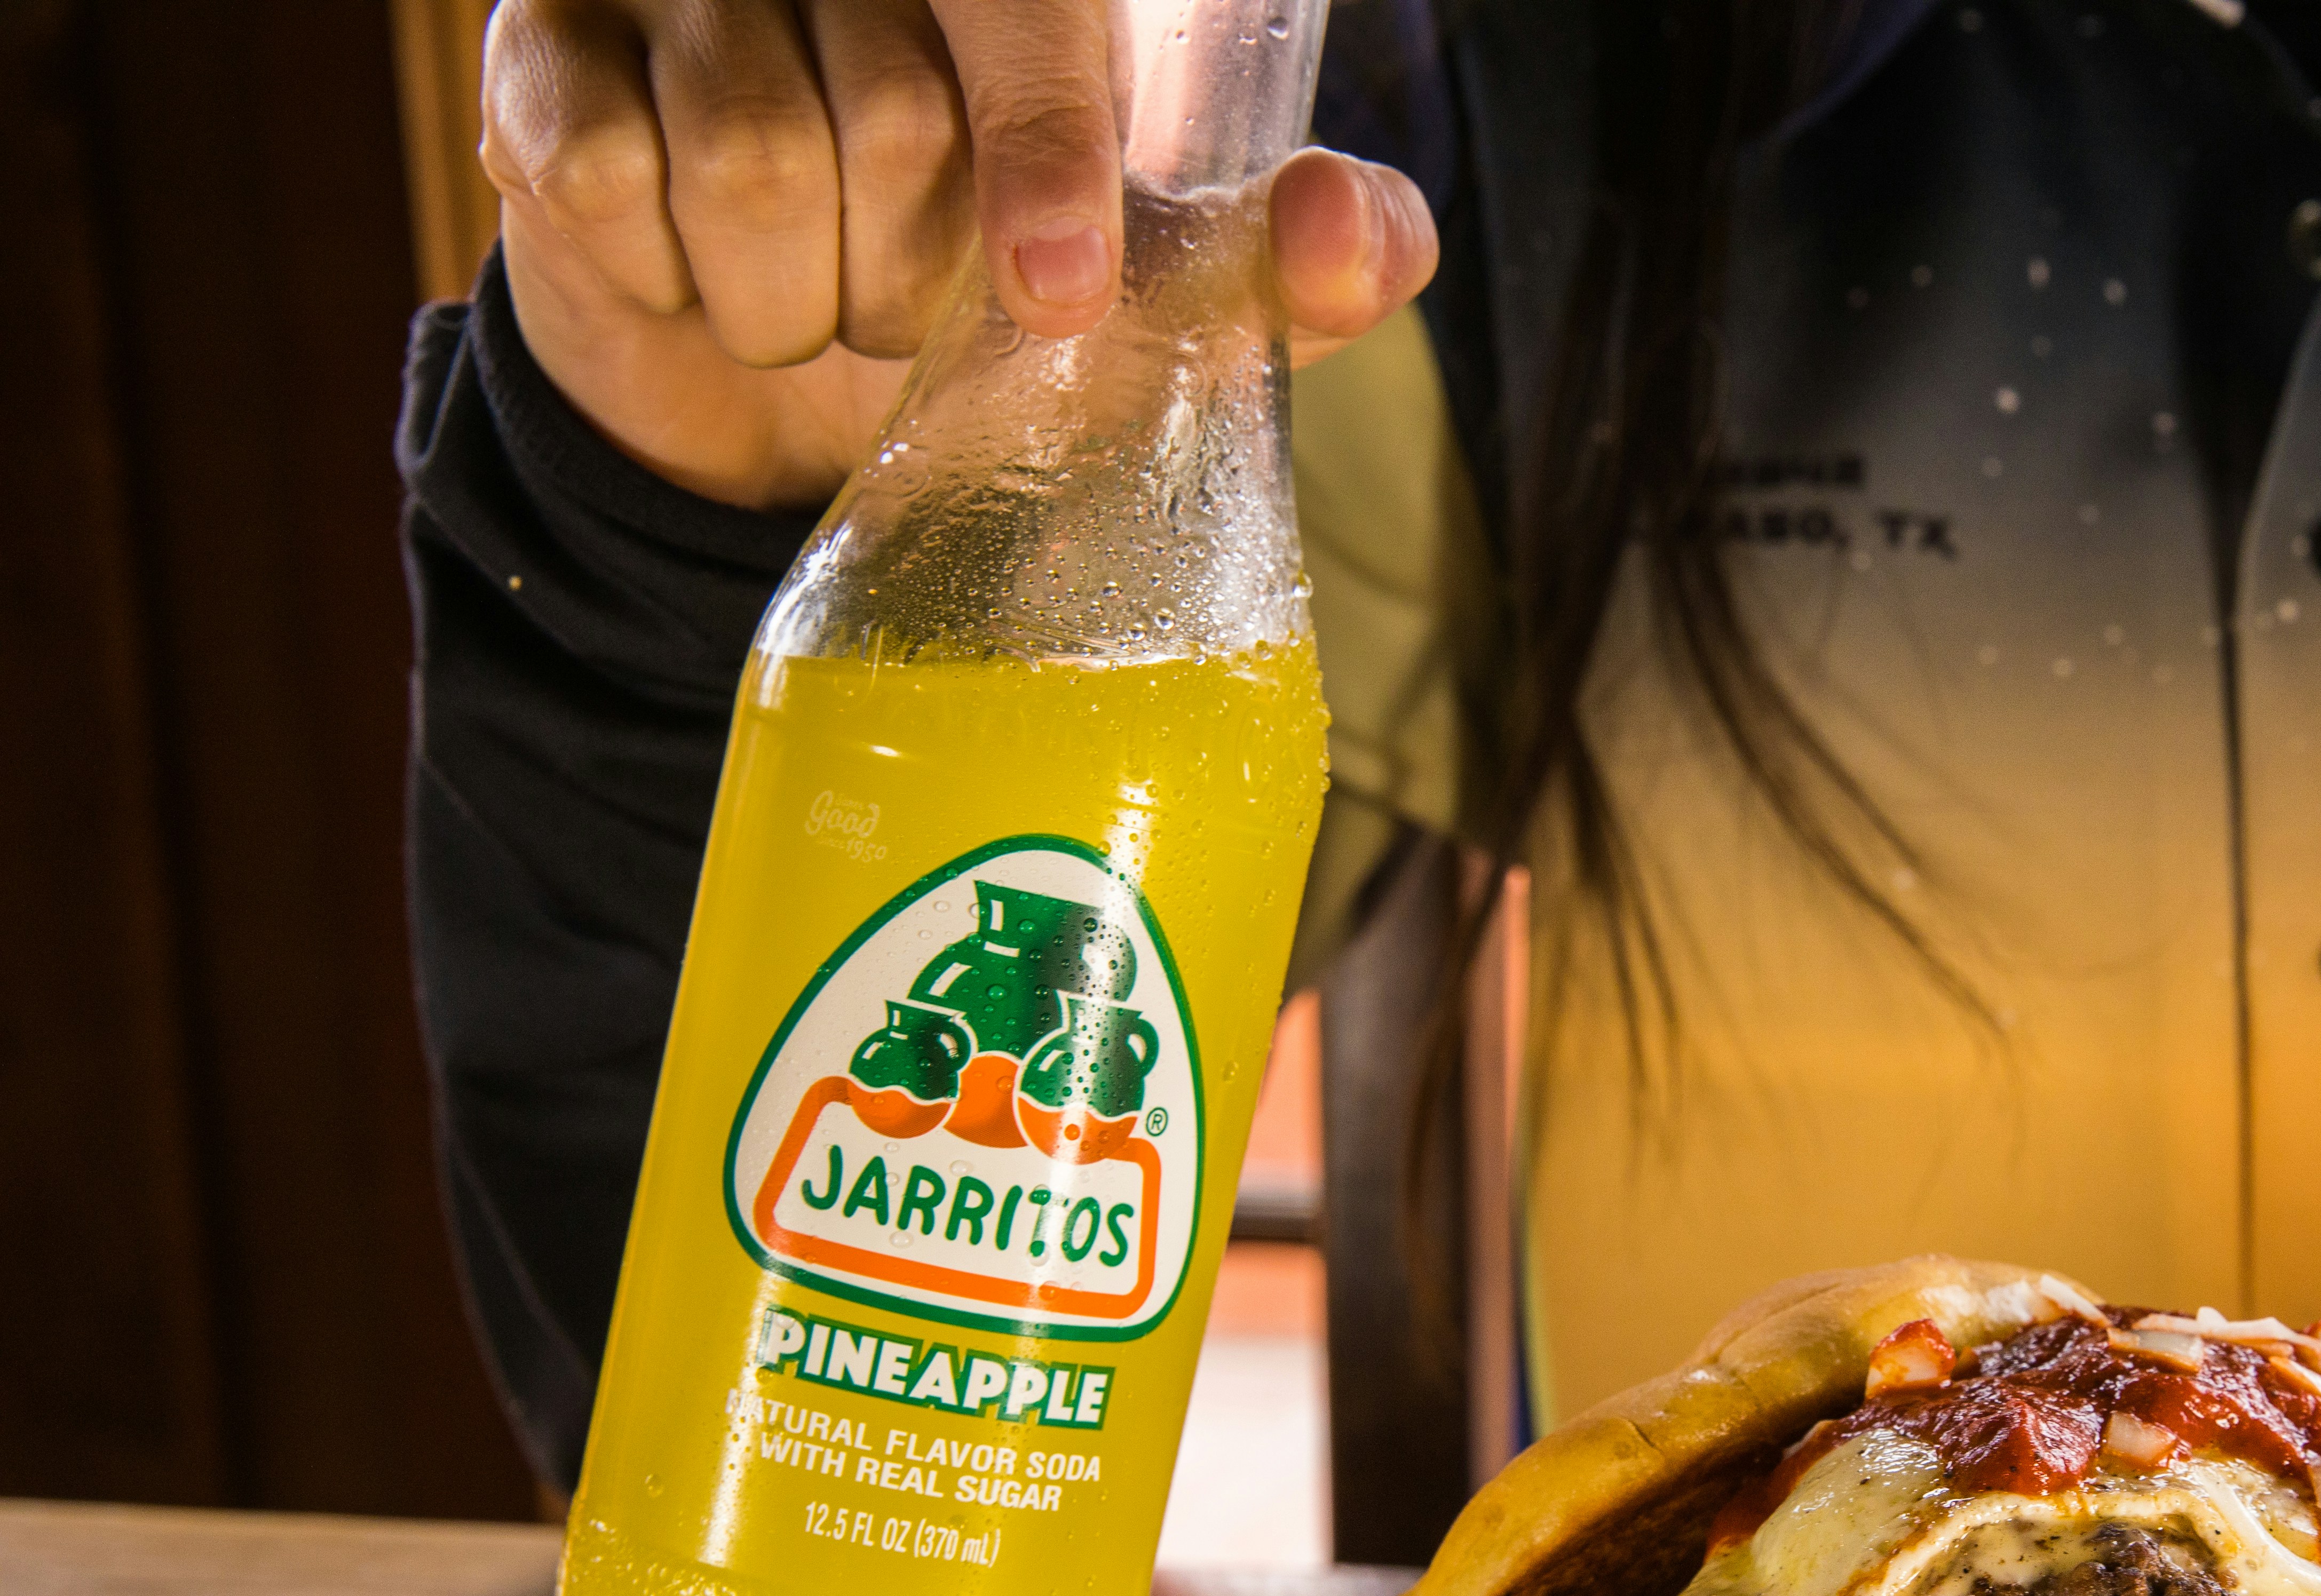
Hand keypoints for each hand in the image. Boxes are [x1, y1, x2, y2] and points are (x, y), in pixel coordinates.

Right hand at [477, 0, 1436, 509]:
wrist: (782, 400)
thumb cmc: (988, 305)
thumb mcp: (1164, 297)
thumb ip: (1296, 264)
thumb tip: (1353, 236)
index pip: (1026, 12)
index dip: (1048, 141)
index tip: (1059, 290)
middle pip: (892, 112)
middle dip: (913, 272)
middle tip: (906, 298)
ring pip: (753, 157)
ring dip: (799, 297)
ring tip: (808, 294)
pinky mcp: (535, 54)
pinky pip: (612, 176)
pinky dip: (674, 283)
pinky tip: (691, 273)